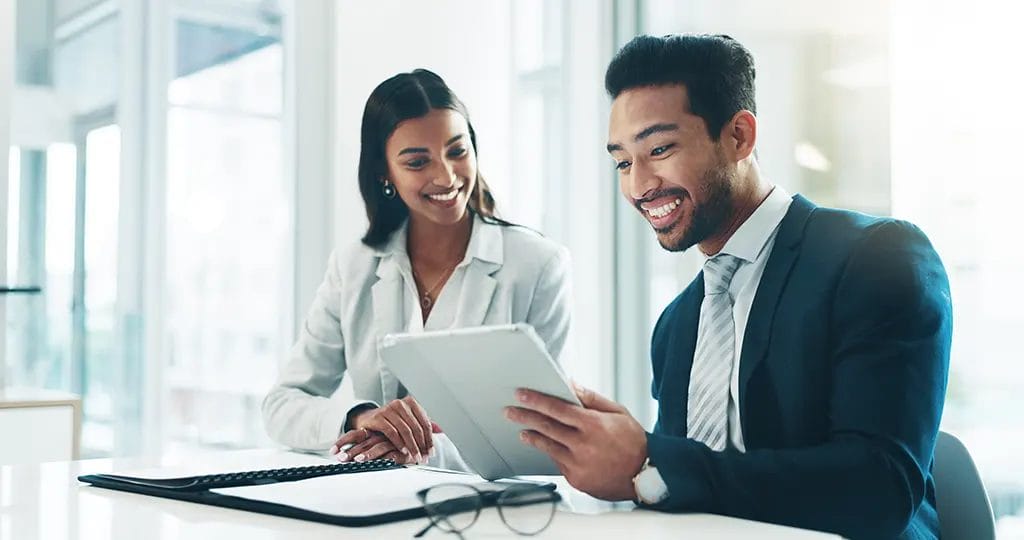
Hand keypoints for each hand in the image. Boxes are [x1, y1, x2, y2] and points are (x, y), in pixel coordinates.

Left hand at [330, 428, 407, 463]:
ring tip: (358, 460)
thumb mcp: (377, 441)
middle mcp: (380, 435)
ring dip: (367, 454)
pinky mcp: (402, 451)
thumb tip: (344, 454)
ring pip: (377, 447)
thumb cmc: (395, 442)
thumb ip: (365, 445)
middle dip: (351, 451)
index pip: (355, 435)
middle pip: (364, 442)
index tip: (332, 451)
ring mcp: (391, 442)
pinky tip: (381, 462)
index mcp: (372, 432)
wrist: (417, 437)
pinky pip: (393, 454)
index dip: (343, 442)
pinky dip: (386, 459)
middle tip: (341, 458)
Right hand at [348, 396, 434, 463]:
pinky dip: (399, 443)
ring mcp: (388, 409)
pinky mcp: (378, 417)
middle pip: (416, 427)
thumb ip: (422, 424)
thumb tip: (440, 430)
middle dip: (421, 445)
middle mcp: (400, 404)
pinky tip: (403, 451)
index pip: (425, 423)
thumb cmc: (391, 421)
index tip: (431, 452)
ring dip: (412, 446)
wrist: (368, 419)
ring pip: (405, 430)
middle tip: (423, 457)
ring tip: (415, 457)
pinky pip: (392, 432)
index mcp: (411, 402)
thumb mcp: (407, 420)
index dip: (429, 439)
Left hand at [505, 384, 647, 500]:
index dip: (536, 400)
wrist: (646, 475)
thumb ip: (591, 399)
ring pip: (547, 447)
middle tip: (510, 411)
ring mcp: (578, 465)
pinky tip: (547, 446)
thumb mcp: (617, 412)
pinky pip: (557, 462)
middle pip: (546, 427)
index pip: (557, 409)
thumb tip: (571, 384)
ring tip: (523, 430)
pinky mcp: (576, 479)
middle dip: (525, 417)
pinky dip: (551, 452)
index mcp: (593, 425)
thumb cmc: (634, 442)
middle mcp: (583, 445)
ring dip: (532, 437)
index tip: (521, 394)